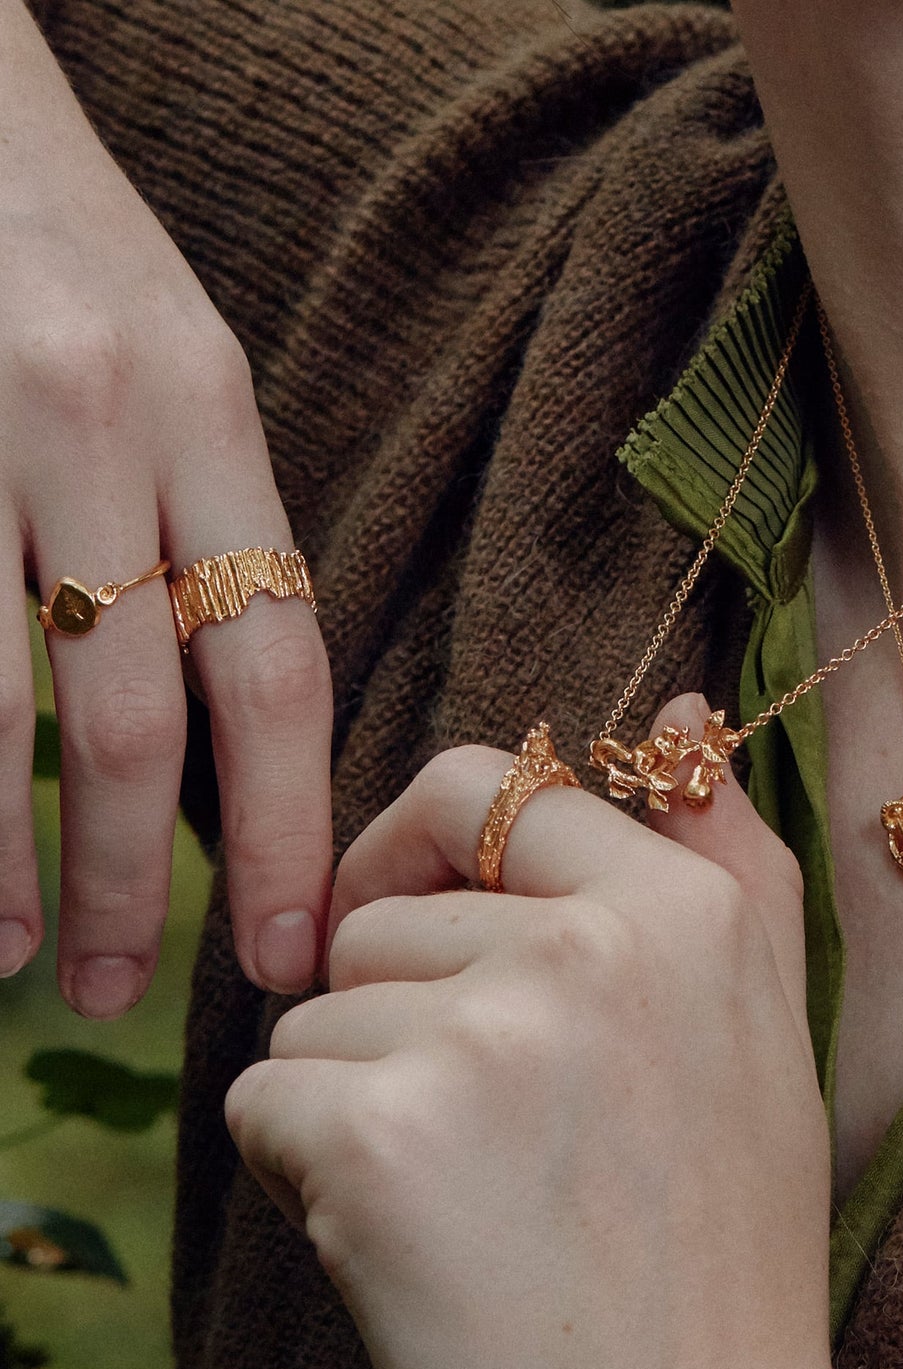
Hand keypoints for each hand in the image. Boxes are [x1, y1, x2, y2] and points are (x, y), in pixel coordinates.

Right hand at [1, 0, 331, 1009]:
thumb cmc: (74, 264)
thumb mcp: (185, 380)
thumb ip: (217, 536)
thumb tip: (235, 734)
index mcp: (211, 423)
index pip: (279, 667)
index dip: (290, 822)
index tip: (291, 937)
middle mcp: (99, 433)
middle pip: (146, 708)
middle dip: (147, 874)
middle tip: (139, 987)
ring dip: (10, 854)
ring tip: (21, 958)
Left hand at [225, 697, 888, 1368]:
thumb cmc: (722, 1247)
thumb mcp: (765, 1021)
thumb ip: (726, 850)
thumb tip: (677, 703)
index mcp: (688, 906)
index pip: (485, 782)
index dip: (418, 840)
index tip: (407, 907)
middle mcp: (595, 945)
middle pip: (384, 911)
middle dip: (400, 1011)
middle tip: (495, 1132)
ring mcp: (490, 1036)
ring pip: (319, 1012)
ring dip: (357, 1099)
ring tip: (467, 1198)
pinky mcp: (384, 1141)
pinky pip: (268, 1099)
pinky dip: (302, 1172)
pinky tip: (405, 1245)